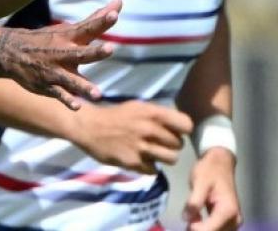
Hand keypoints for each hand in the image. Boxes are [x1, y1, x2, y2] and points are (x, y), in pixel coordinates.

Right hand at [0, 0, 119, 109]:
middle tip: (110, 49)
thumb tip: (119, 1)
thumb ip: (96, 19)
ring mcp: (55, 71)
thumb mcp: (69, 29)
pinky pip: (59, 94)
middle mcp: (63, 53)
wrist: (11, 52)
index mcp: (70, 37)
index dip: (102, 21)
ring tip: (98, 95)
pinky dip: (67, 100)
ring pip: (72, 80)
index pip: (89, 28)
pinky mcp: (48, 86)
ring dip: (84, 87)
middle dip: (96, 52)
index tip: (114, 14)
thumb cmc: (49, 39)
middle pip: (82, 53)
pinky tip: (77, 106)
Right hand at [70, 100, 193, 173]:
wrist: (91, 127)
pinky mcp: (133, 163)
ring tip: (155, 153)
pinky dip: (150, 167)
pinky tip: (142, 160)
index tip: (177, 132)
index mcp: (154, 113)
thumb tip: (179, 124)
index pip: (186, 125)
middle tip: (162, 143)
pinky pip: (154, 170)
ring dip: (165, 157)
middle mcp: (150, 129)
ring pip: (171, 159)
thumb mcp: (140, 107)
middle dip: (173, 145)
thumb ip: (159, 115)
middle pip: (179, 144)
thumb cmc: (118, 116)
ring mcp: (142, 147)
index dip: (183, 130)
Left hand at [183, 148, 241, 230]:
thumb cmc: (210, 170)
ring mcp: (233, 223)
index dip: (194, 228)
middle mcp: (234, 220)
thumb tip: (187, 219)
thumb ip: (194, 201)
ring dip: (201, 229)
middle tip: (190, 215)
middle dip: (197, 229)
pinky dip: (205, 228)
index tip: (187, 218)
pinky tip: (197, 219)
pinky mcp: (230, 222)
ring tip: (194, 215)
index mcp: (228, 211)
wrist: (221, 162)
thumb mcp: (199, 181)